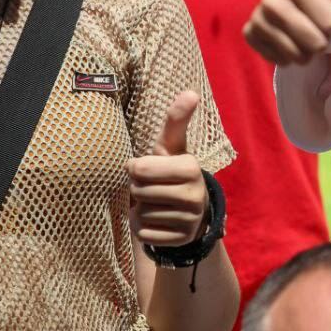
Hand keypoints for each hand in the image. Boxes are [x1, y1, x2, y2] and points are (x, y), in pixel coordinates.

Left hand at [129, 91, 208, 247]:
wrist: (191, 210)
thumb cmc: (173, 171)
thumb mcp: (173, 146)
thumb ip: (176, 120)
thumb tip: (190, 92)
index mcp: (191, 167)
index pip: (139, 169)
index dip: (136, 169)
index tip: (147, 169)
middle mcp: (195, 194)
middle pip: (138, 192)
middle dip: (138, 190)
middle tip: (152, 188)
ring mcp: (190, 219)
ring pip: (142, 214)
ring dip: (142, 210)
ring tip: (157, 204)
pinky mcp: (181, 239)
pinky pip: (146, 234)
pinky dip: (145, 228)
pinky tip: (159, 221)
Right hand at [244, 0, 330, 64]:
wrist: (306, 3)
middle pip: (315, 44)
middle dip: (325, 38)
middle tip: (321, 23)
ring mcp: (258, 16)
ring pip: (297, 56)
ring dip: (309, 50)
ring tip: (307, 30)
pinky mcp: (250, 33)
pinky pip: (280, 60)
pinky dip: (291, 56)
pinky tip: (290, 38)